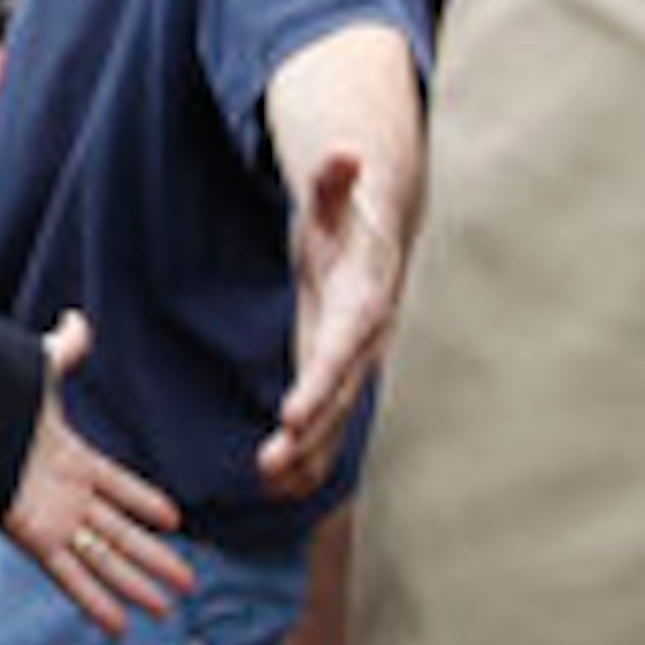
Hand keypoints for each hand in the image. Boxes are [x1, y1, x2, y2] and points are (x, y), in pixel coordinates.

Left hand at [1, 311, 193, 634]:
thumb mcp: (40, 372)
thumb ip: (63, 351)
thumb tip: (78, 319)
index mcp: (72, 459)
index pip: (119, 484)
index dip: (144, 501)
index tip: (173, 518)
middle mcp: (68, 495)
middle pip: (121, 531)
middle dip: (153, 557)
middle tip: (187, 582)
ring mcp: (56, 520)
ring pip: (105, 558)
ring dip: (134, 585)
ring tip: (164, 610)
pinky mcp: (37, 540)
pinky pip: (71, 575)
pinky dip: (95, 601)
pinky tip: (117, 626)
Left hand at [258, 150, 402, 498]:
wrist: (374, 239)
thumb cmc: (348, 217)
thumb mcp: (335, 196)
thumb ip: (334, 181)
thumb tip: (345, 155)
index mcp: (363, 302)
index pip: (339, 350)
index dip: (319, 386)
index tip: (292, 418)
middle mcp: (366, 342)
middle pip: (338, 396)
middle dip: (309, 434)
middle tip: (271, 465)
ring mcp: (356, 364)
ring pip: (336, 419)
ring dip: (306, 457)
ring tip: (270, 488)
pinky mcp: (340, 376)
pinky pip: (330, 422)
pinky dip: (310, 456)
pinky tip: (281, 489)